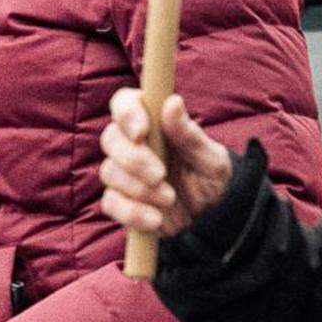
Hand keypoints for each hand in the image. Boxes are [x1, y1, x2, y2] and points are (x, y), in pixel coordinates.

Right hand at [101, 88, 234, 241]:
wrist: (211, 219)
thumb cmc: (211, 180)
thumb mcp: (210, 159)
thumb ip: (189, 134)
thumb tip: (173, 102)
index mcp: (153, 123)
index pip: (125, 103)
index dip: (127, 112)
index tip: (142, 132)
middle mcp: (132, 145)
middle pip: (110, 138)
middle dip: (133, 158)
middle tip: (160, 175)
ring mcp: (123, 174)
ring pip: (110, 172)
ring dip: (139, 188)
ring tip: (170, 199)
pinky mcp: (120, 202)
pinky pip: (111, 204)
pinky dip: (133, 213)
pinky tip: (156, 219)